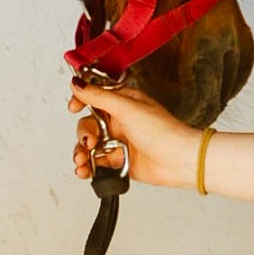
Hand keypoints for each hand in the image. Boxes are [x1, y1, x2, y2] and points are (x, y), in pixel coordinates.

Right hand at [69, 84, 199, 187]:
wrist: (179, 161)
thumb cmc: (163, 132)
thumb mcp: (127, 108)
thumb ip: (99, 96)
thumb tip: (77, 83)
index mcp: (122, 102)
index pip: (94, 97)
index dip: (81, 101)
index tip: (74, 107)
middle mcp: (119, 121)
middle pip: (88, 125)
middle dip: (83, 135)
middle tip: (90, 143)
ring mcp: (119, 142)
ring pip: (90, 147)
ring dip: (82, 154)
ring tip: (83, 162)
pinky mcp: (120, 161)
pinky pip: (97, 163)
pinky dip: (89, 168)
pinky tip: (86, 171)